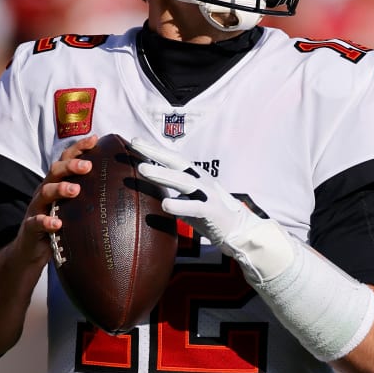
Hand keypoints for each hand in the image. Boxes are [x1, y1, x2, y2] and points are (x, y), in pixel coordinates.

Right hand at [18, 134, 98, 266]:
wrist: (31, 248)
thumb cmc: (60, 223)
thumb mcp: (75, 206)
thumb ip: (91, 194)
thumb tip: (125, 187)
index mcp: (58, 182)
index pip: (66, 160)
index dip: (78, 148)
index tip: (95, 139)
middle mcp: (46, 190)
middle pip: (55, 171)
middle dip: (71, 166)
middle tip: (87, 166)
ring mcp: (37, 207)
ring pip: (45, 192)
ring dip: (60, 189)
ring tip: (75, 190)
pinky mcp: (31, 226)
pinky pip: (37, 221)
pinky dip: (46, 221)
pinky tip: (57, 223)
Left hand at [128, 139, 291, 282]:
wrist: (239, 232)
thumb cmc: (209, 217)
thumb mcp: (189, 201)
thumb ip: (173, 195)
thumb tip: (146, 193)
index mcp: (196, 177)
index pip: (173, 159)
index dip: (155, 149)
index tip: (134, 141)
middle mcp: (202, 181)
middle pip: (177, 162)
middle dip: (156, 152)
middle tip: (135, 145)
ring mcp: (209, 195)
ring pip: (184, 181)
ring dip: (163, 174)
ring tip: (143, 170)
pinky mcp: (213, 212)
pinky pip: (194, 207)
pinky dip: (179, 205)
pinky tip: (164, 204)